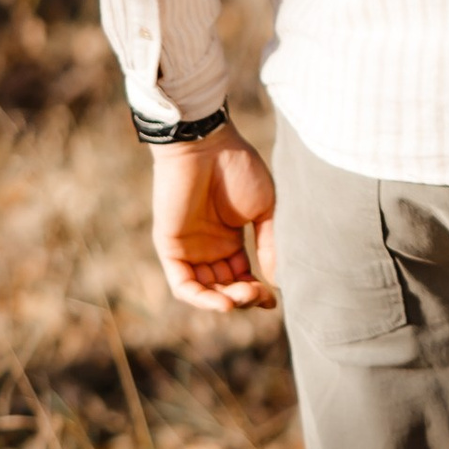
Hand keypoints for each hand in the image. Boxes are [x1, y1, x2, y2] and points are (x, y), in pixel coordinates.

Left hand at [151, 133, 278, 313]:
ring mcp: (189, 248)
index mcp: (230, 238)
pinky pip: (183, 285)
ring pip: (205, 292)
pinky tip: (224, 303)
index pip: (242, 277)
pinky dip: (202, 299)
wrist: (206, 145)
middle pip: (225, 288)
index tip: (273, 300)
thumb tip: (278, 281)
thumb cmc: (238, 168)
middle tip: (260, 294)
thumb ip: (270, 244)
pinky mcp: (170, 248)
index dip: (257, 293)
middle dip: (244, 298)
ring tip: (245, 296)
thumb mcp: (264, 209)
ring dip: (226, 301)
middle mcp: (208, 247)